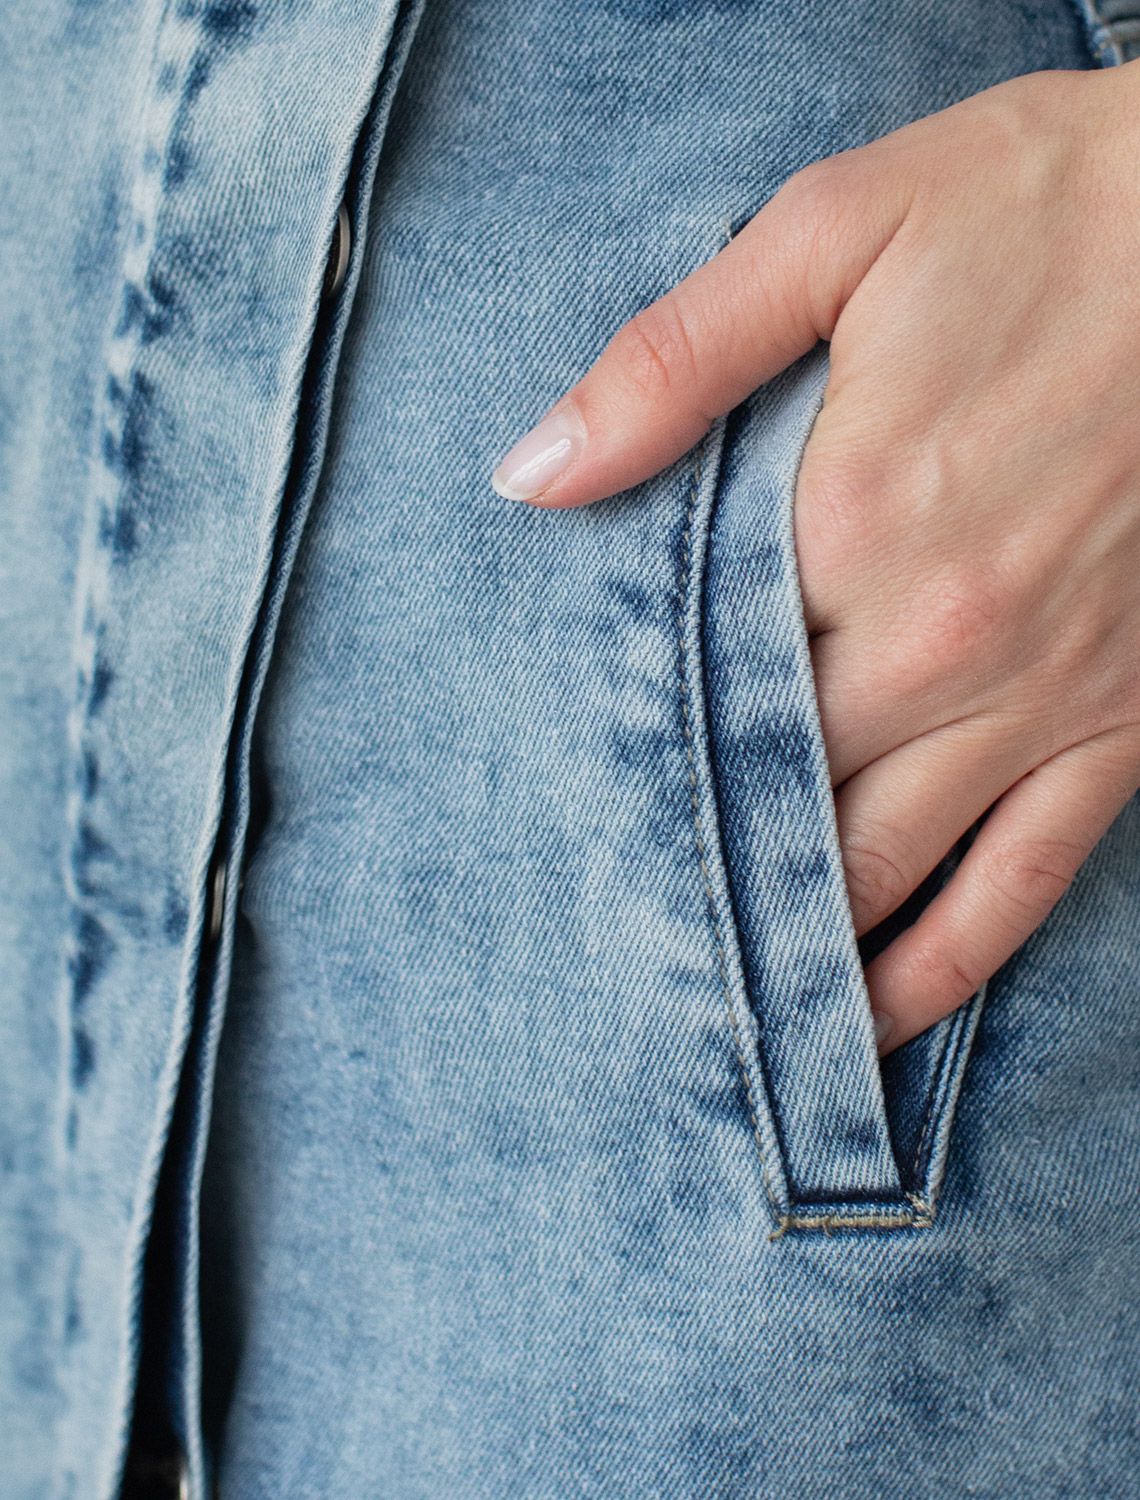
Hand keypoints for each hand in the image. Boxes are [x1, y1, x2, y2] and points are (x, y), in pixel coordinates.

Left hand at [489, 59, 1139, 1054]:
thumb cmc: (1046, 209)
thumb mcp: (836, 232)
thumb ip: (674, 362)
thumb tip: (533, 473)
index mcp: (846, 527)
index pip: (694, 694)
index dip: (617, 766)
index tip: (551, 833)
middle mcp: (939, 643)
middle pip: (777, 802)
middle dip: (689, 876)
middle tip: (598, 959)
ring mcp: (1040, 699)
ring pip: (886, 875)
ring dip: (796, 956)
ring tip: (710, 1026)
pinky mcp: (1122, 724)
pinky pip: (1021, 885)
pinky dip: (945, 968)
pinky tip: (880, 1025)